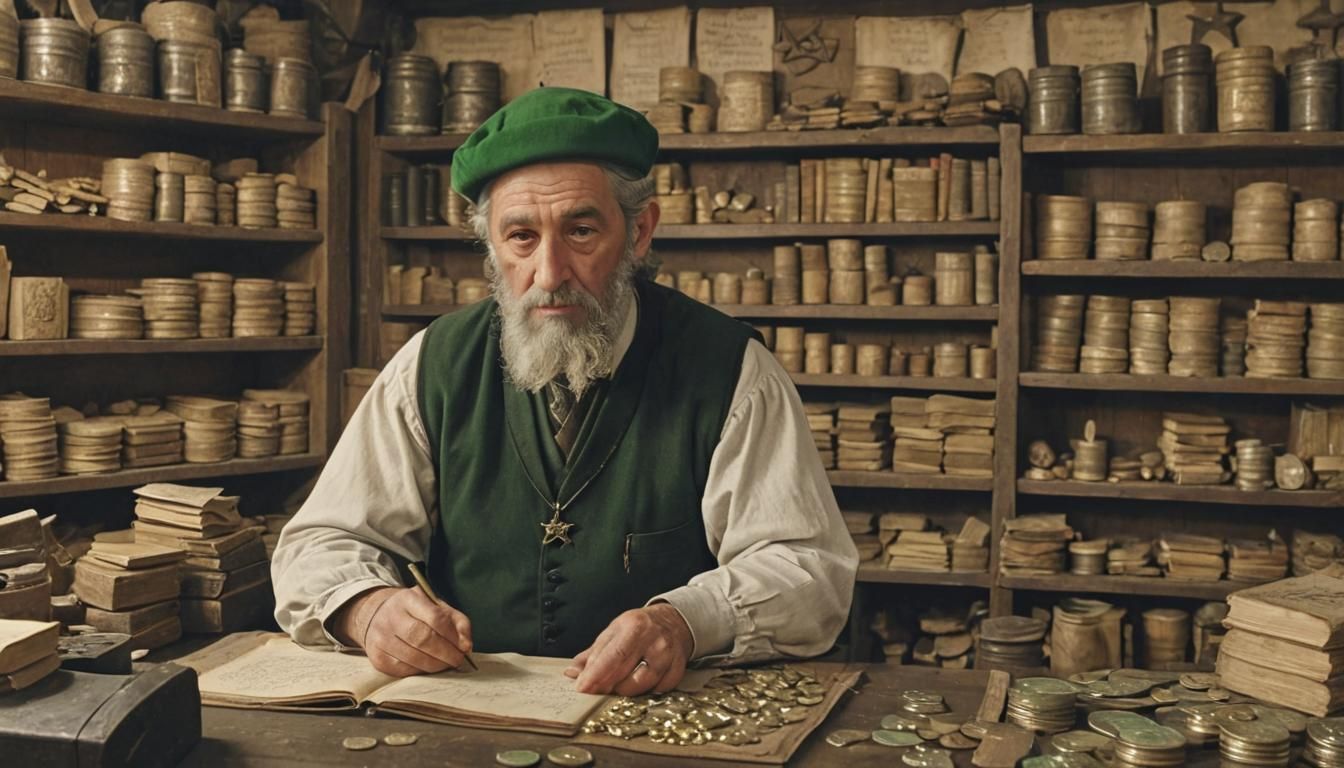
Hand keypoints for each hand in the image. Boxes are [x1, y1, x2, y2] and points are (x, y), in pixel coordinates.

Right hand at [333, 586, 473, 676]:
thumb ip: (458, 622)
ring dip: (436, 665)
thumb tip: (466, 646)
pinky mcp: (377, 657)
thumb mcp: (437, 607)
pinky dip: (420, 672)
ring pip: (413, 658)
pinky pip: (403, 670)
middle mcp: (391, 616)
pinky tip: (428, 667)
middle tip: (457, 660)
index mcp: (408, 599)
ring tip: (446, 664)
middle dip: (446, 653)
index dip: (452, 636)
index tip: (464, 647)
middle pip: (423, 639)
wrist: (378, 617)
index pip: (435, 618)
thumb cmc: (415, 613)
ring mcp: (381, 637)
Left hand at [564, 603, 693, 695]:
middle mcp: (654, 640)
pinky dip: (645, 691)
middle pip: (626, 673)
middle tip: (595, 691)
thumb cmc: (640, 628)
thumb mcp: (614, 632)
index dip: (595, 675)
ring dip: (625, 691)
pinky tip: (640, 682)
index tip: (582, 688)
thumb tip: (572, 673)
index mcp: (634, 626)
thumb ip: (592, 654)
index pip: (612, 656)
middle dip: (606, 687)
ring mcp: (668, 655)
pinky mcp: (678, 669)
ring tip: (618, 684)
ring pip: (642, 686)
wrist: (674, 621)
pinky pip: (658, 690)